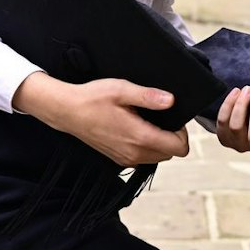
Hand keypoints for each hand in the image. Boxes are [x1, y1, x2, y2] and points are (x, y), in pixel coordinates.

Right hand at [15, 74, 189, 167]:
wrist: (67, 111)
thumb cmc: (92, 99)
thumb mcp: (122, 90)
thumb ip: (148, 96)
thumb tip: (170, 100)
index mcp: (139, 137)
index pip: (179, 147)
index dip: (182, 132)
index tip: (172, 117)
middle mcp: (134, 153)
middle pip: (171, 153)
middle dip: (172, 137)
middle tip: (159, 116)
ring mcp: (126, 159)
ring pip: (158, 157)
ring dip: (159, 142)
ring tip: (146, 121)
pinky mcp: (118, 159)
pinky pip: (143, 158)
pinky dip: (146, 146)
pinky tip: (135, 129)